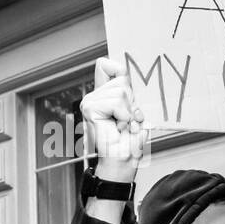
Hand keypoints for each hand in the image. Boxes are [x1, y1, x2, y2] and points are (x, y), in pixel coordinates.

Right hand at [80, 57, 146, 181]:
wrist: (124, 159)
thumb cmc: (131, 138)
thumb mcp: (135, 109)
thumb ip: (129, 91)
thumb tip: (128, 73)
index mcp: (104, 93)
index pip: (106, 64)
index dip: (120, 70)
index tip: (130, 90)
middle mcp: (95, 95)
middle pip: (121, 78)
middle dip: (132, 100)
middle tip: (128, 119)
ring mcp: (90, 101)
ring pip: (120, 92)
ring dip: (128, 111)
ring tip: (123, 124)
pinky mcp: (90, 108)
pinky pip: (115, 102)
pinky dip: (123, 115)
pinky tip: (117, 127)